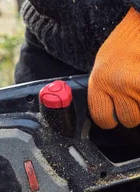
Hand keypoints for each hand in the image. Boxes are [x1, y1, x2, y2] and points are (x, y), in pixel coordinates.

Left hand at [89, 8, 139, 128]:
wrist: (138, 27)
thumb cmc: (122, 46)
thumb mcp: (102, 69)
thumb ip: (104, 92)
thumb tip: (109, 114)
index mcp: (99, 81)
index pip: (102, 117)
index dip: (110, 120)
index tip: (114, 117)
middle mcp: (117, 84)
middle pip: (128, 119)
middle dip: (133, 112)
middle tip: (133, 97)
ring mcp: (137, 83)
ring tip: (138, 89)